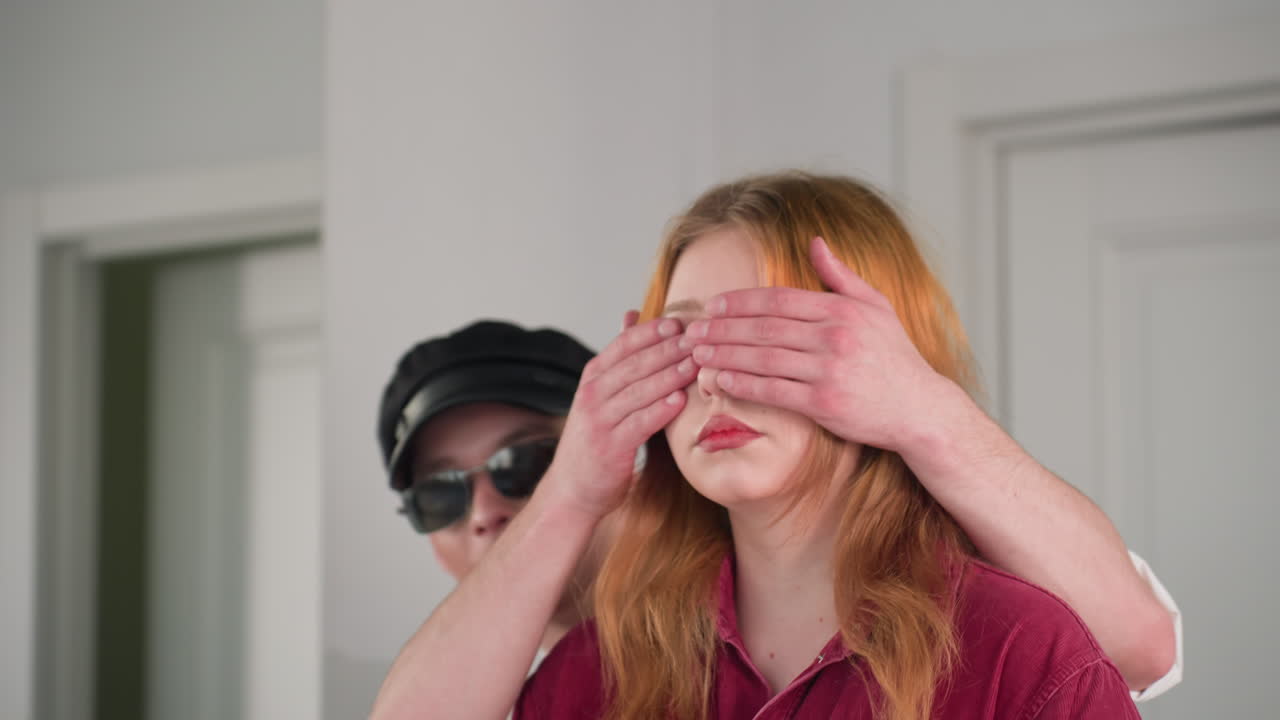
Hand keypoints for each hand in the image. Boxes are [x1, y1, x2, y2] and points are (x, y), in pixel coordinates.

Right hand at [541, 313, 693, 519]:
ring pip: (639, 391)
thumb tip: (632, 314)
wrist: (573, 487)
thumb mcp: (602, 391)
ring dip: (669, 376)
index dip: (652, 332)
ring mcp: (600, 420)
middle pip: (635, 364)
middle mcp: (593, 394)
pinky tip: (680, 400)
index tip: (679, 323)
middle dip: (668, 350)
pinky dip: (659, 410)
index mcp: (593, 377)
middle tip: (697, 339)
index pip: (624, 344)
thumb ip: (620, 355)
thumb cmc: (596, 436)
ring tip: (695, 365)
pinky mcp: (611, 447)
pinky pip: (639, 424)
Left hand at [683, 236, 956, 453]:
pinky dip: (743, 384)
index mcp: (841, 309)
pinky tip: (720, 380)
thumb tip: (815, 241)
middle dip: (722, 328)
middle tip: (691, 330)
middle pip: (764, 327)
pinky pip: (773, 391)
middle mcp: (834, 336)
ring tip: (697, 354)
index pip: (778, 299)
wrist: (920, 407)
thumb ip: (840, 275)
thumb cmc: (894, 356)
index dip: (740, 302)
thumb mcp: (876, 306)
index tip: (713, 305)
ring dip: (724, 355)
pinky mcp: (825, 403)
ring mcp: (829, 370)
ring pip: (763, 358)